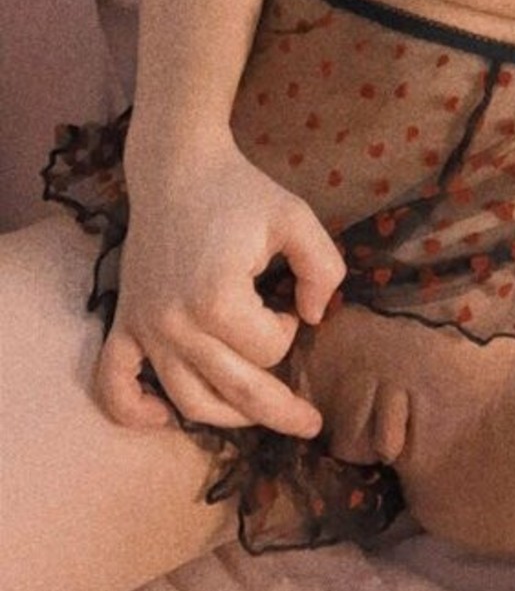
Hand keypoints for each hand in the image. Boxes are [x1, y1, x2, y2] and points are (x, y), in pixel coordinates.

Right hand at [93, 133, 345, 437]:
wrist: (176, 166)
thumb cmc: (240, 191)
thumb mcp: (297, 218)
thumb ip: (323, 268)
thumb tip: (314, 317)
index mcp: (219, 299)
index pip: (269, 351)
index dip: (289, 331)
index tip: (287, 302)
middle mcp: (176, 323)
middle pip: (236, 391)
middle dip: (280, 411)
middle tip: (311, 424)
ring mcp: (145, 327)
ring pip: (188, 401)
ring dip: (228, 417)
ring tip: (259, 414)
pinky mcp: (124, 322)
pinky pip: (115, 384)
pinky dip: (135, 411)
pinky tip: (162, 417)